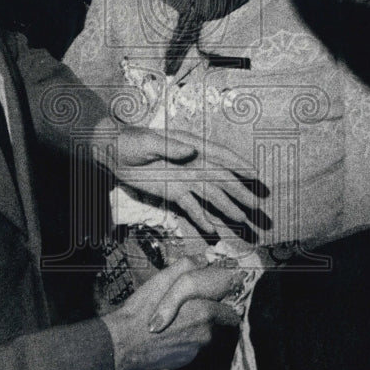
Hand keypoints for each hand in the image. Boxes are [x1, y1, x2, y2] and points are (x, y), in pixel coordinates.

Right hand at [100, 257, 240, 369]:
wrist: (121, 344)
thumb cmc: (141, 311)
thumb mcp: (162, 280)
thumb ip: (186, 266)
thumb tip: (203, 259)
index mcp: (205, 312)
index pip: (230, 313)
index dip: (222, 307)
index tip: (215, 303)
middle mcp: (205, 335)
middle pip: (216, 326)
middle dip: (207, 319)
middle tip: (188, 312)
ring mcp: (195, 352)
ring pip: (202, 339)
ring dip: (193, 332)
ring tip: (173, 325)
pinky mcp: (183, 364)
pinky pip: (189, 351)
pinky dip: (182, 345)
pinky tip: (166, 337)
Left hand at [110, 125, 270, 237]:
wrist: (112, 152)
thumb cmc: (130, 141)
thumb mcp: (148, 142)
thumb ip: (170, 147)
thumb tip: (192, 152)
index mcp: (191, 146)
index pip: (220, 156)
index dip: (239, 165)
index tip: (256, 175)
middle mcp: (194, 163)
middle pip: (222, 179)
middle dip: (240, 192)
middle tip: (257, 206)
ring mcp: (185, 179)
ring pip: (211, 195)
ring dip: (227, 207)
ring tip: (243, 220)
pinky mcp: (174, 192)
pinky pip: (191, 206)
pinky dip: (202, 216)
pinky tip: (212, 228)